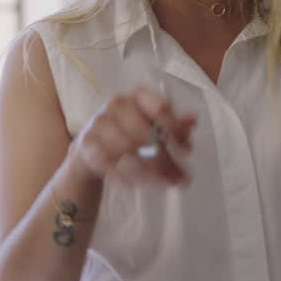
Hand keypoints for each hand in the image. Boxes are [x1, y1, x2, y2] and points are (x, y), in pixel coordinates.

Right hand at [69, 85, 196, 186]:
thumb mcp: (154, 124)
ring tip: (162, 184)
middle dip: (163, 159)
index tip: (187, 150)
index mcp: (138, 96)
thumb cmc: (131, 129)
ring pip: (126, 149)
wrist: (95, 142)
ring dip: (147, 171)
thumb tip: (193, 119)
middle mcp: (117, 104)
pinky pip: (107, 162)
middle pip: (143, 133)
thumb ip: (175, 124)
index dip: (175, 130)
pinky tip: (137, 184)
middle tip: (178, 178)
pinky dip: (124, 175)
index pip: (160, 108)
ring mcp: (99, 123)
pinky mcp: (87, 143)